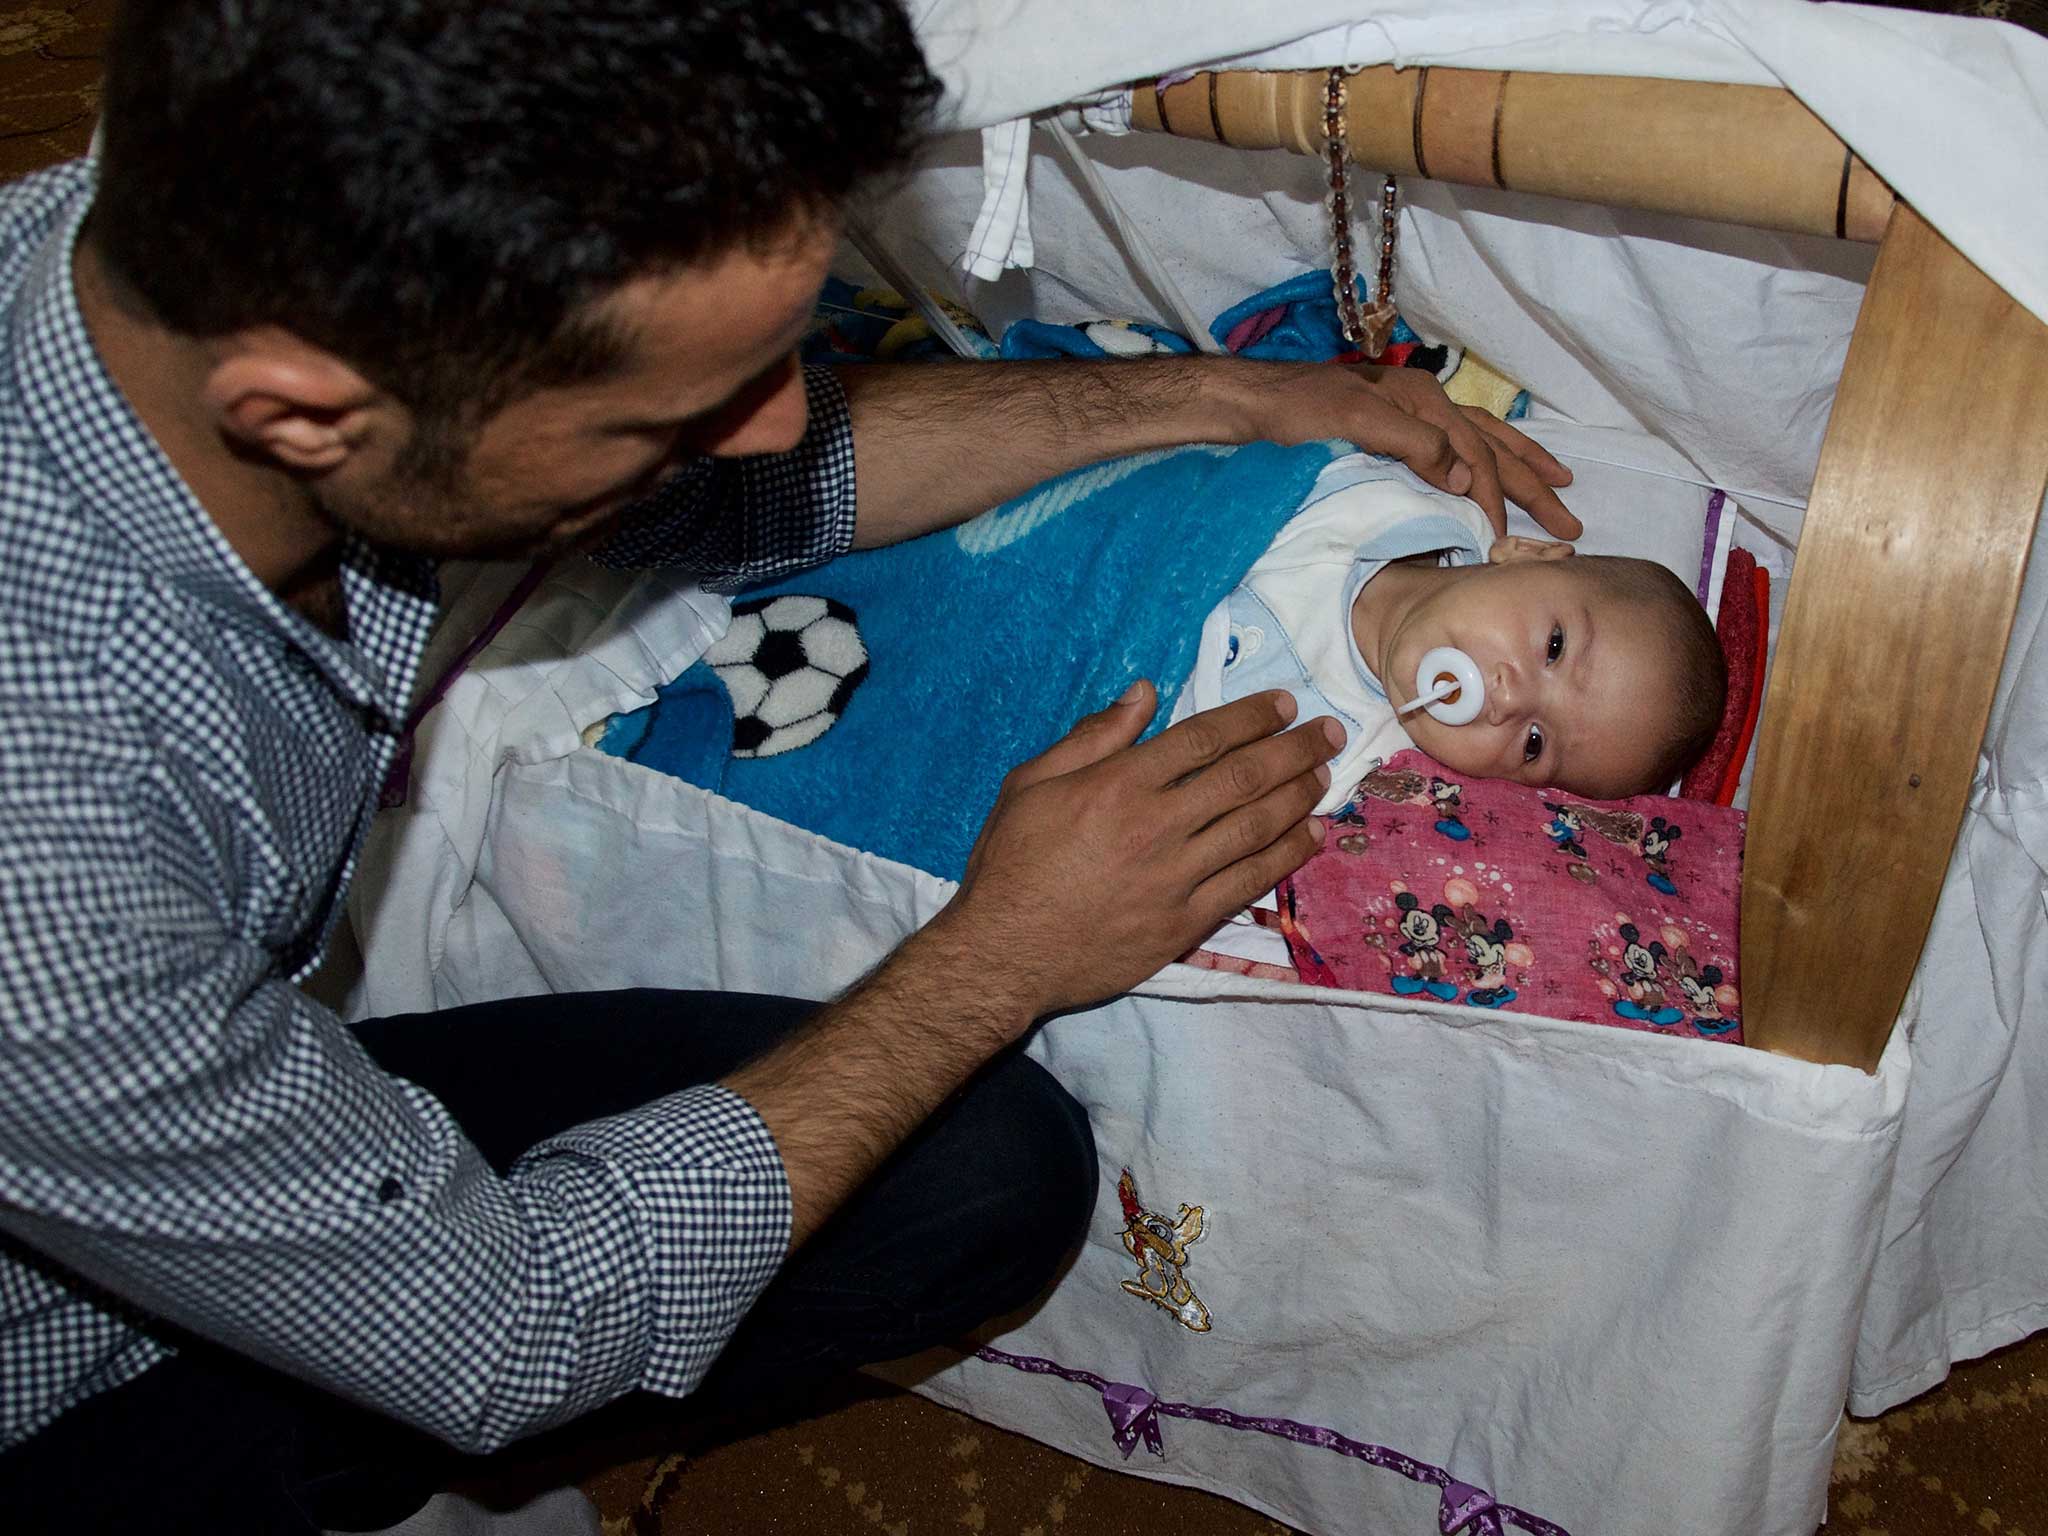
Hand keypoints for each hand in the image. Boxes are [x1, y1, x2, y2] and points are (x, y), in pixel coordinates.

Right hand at [933, 682, 1339, 1019]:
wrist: (1004, 953)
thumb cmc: (1009, 864)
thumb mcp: (1030, 783)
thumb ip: (1092, 737)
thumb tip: (1144, 692)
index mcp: (1120, 783)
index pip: (1204, 738)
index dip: (1251, 717)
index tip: (1284, 704)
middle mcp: (1158, 824)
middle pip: (1243, 777)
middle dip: (1294, 749)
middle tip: (1329, 731)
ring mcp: (1176, 876)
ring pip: (1255, 826)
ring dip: (1298, 796)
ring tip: (1326, 774)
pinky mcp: (1184, 922)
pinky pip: (1248, 882)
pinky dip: (1285, 856)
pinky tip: (1309, 836)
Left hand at [1210, 360, 1579, 539]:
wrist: (1249, 403)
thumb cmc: (1294, 413)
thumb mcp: (1351, 423)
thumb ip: (1411, 445)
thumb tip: (1465, 480)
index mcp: (1420, 401)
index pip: (1474, 456)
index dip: (1493, 498)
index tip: (1504, 541)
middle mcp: (1423, 403)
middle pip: (1492, 446)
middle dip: (1533, 484)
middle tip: (1572, 521)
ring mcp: (1410, 414)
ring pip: (1481, 440)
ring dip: (1521, 466)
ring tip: (1558, 485)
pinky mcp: (1392, 427)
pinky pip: (1455, 444)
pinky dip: (1482, 459)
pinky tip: (1487, 474)